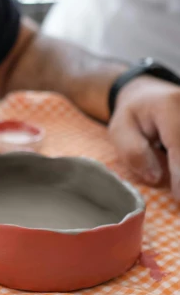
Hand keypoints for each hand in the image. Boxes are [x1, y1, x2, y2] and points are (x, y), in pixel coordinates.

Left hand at [109, 75, 179, 196]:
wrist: (150, 95)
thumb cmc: (133, 117)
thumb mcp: (120, 131)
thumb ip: (134, 152)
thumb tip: (156, 177)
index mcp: (168, 105)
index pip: (179, 145)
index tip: (179, 198)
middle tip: (179, 199)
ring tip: (177, 190)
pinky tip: (179, 181)